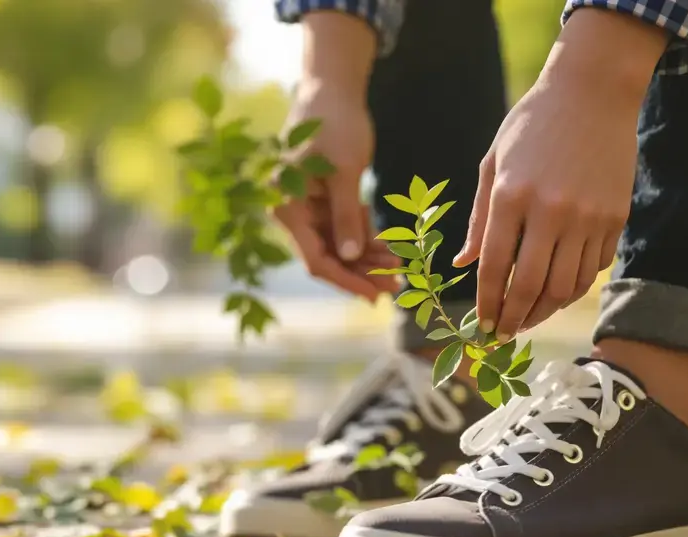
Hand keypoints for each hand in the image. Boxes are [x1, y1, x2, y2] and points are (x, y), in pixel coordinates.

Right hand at [274, 81, 398, 300]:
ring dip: (368, 258)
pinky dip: (368, 238)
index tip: (374, 296)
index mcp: (288, 207)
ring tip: (400, 270)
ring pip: (340, 245)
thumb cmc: (335, 124)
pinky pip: (347, 228)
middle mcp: (294, 212)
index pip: (316, 259)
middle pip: (328, 256)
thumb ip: (346, 216)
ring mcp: (310, 208)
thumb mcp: (345, 172)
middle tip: (396, 287)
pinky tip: (391, 250)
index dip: (346, 280)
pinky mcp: (326, 200)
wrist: (332, 90)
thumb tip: (351, 257)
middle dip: (361, 272)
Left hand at [453, 9, 668, 341]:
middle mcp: (551, 211)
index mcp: (512, 196)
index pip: (495, 267)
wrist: (593, 90)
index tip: (482, 325)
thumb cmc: (533, 125)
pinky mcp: (616, 217)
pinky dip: (575, 286)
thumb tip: (463, 264)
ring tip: (529, 319)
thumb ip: (481, 219)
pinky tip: (559, 290)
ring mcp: (588, 216)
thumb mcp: (493, 163)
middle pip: (531, 286)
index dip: (487, 303)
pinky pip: (594, 268)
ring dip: (544, 311)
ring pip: (566, 286)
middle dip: (514, 319)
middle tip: (504, 335)